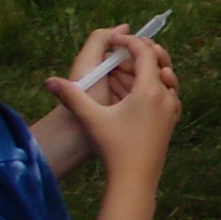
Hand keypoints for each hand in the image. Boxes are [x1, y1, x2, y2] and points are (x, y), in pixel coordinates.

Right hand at [44, 34, 179, 182]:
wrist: (135, 179)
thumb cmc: (113, 148)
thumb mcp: (91, 118)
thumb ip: (71, 96)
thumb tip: (48, 81)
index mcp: (150, 89)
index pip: (145, 53)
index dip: (129, 42)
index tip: (113, 39)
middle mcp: (166, 95)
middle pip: (159, 61)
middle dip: (141, 51)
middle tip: (123, 48)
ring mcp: (172, 107)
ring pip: (167, 76)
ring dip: (151, 66)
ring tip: (133, 64)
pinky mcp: (172, 119)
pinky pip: (169, 92)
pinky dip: (158, 83)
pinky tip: (143, 88)